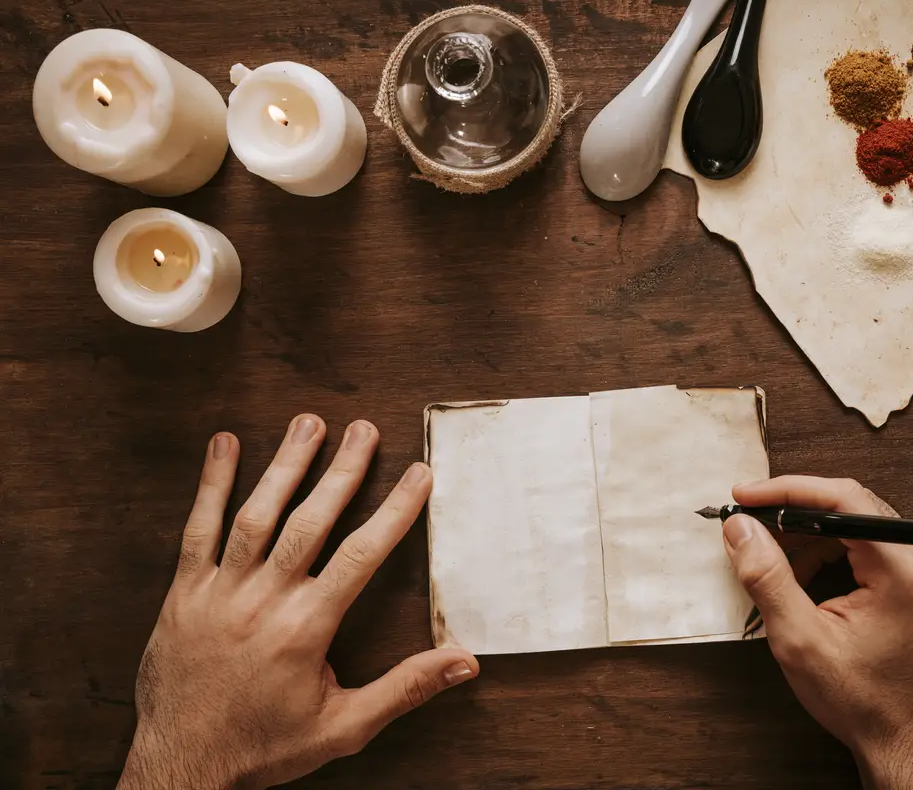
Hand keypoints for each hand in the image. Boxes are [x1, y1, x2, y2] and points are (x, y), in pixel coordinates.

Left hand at [118, 415, 478, 789]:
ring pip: (256, 515)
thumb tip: (464, 662)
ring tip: (308, 424)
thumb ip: (405, 689)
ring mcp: (219, 591)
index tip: (418, 474)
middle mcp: (263, 600)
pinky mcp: (184, 593)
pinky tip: (224, 446)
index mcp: (305, 628)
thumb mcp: (345, 727)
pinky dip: (211, 486)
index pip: (360, 555)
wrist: (181, 769)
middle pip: (309, 521)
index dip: (395, 510)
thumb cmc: (264, 747)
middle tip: (364, 428)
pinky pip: (197, 530)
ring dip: (285, 465)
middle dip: (342, 471)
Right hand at [723, 476, 912, 789]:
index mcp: (901, 571)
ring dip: (807, 534)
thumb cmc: (859, 698)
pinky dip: (827, 551)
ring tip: (771, 558)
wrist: (898, 738)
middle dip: (793, 510)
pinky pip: (864, 544)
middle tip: (749, 520)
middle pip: (849, 505)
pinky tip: (800, 575)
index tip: (747, 495)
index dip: (788, 490)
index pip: (843, 500)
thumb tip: (741, 529)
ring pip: (853, 523)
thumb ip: (767, 576)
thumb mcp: (799, 639)